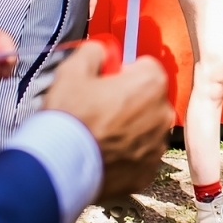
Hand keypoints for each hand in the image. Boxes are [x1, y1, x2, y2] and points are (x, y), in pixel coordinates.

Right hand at [42, 43, 171, 199]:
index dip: (123, 73)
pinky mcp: (148, 172)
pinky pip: (140, 157)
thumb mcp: (73, 70)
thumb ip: (94, 51)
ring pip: (145, 129)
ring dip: (128, 130)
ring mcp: (157, 145)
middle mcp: (163, 113)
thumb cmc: (69, 117)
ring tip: (97, 136)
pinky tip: (102, 156)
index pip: (145, 67)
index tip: (105, 84)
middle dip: (128, 102)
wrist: (59, 168)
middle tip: (98, 112)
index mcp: (151, 83)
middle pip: (148, 99)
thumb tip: (102, 50)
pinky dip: (126, 157)